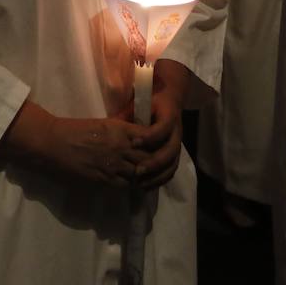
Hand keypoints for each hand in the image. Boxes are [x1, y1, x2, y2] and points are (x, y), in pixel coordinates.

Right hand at [0, 100, 147, 187]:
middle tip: (156, 166)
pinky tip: (132, 185)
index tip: (157, 147)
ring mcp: (114, 164)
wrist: (52, 143)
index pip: (151, 138)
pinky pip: (126, 185)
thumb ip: (122, 132)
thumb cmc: (74, 130)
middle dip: (154, 162)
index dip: (157, 144)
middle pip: (150, 158)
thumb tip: (137, 139)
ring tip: (147, 177)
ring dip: (144, 176)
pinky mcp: (104, 179)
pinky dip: (132, 186)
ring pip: (140, 174)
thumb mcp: (103, 124)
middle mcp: (121, 146)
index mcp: (121, 129)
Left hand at [132, 60, 190, 187]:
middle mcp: (176, 131)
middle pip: (171, 150)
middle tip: (137, 170)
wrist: (169, 98)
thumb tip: (108, 127)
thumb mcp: (139, 103)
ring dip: (157, 175)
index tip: (133, 143)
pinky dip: (160, 179)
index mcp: (169, 116)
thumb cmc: (150, 100)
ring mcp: (177, 144)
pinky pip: (171, 170)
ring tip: (140, 183)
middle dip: (154, 162)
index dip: (150, 137)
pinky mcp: (175, 154)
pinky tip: (146, 186)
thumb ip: (127, 115)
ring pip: (173, 164)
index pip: (163, 128)